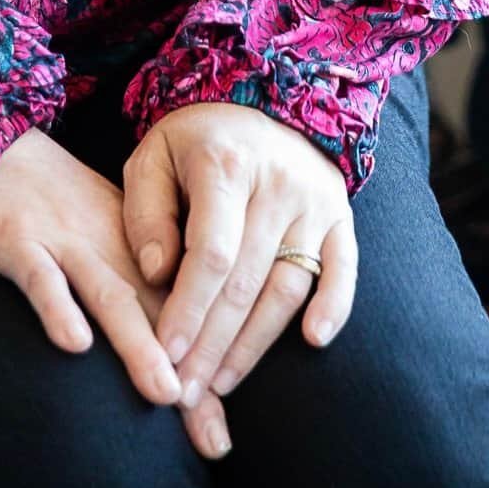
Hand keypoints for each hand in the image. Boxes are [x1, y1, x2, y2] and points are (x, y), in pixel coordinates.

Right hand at [0, 126, 233, 458]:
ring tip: (164, 393)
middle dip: (183, 375)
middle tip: (209, 435)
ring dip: (138, 345)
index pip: (176, 316)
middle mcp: (109, 251)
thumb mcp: (102, 242)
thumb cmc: (52, 203)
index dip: (196, 371)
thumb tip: (168, 364)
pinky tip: (74, 343)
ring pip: (109, 296)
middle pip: (154, 315)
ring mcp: (65, 245)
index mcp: (133, 253)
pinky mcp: (19, 241)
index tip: (217, 434)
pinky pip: (41, 277)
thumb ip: (131, 292)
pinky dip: (58, 307)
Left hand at [122, 102, 356, 404]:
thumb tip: (157, 275)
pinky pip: (343, 269)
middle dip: (212, 344)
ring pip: (287, 287)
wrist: (261, 95)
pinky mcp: (340, 216)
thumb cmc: (194, 141)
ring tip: (220, 384)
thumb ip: (145, 213)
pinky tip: (313, 341)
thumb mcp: (152, 157)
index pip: (210, 253)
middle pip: (245, 281)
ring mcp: (314, 201)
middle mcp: (277, 184)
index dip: (188, 309)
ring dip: (255, 344)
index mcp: (225, 165)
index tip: (165, 353)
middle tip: (185, 392)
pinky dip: (334, 306)